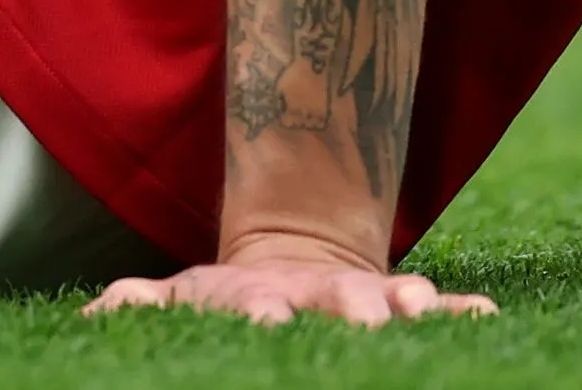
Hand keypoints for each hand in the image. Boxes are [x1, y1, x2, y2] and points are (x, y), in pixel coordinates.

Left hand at [89, 243, 496, 326]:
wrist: (289, 257)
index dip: (257, 315)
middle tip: (368, 323)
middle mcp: (307, 297)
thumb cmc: (225, 302)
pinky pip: (434, 304)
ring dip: (403, 305)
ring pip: (381, 299)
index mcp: (248, 300)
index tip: (268, 323)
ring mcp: (352, 297)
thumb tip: (98, 311)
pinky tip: (483, 316)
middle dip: (347, 312)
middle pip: (327, 302)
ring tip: (426, 309)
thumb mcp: (178, 299)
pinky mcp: (392, 302)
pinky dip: (455, 311)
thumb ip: (138, 305)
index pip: (250, 308)